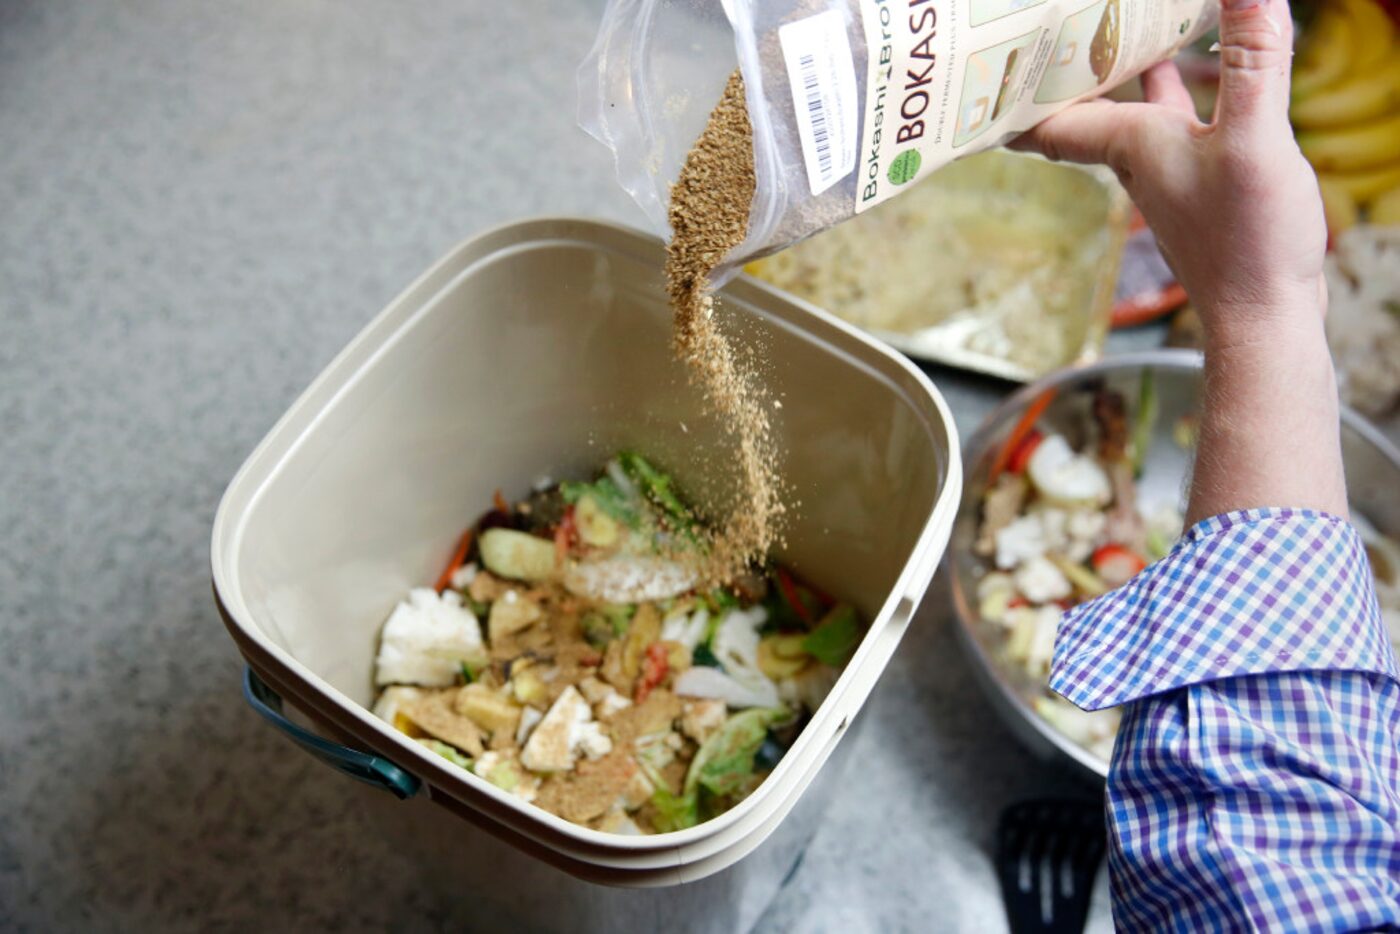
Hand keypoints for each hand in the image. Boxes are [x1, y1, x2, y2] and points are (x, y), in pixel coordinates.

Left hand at [1016, 0, 1347, 520]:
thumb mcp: (1254, 136)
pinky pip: (1179, 122)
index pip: (1051, 118)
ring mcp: (1174, 175)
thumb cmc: (1248, 243)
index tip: (985, 79)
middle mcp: (1141, 160)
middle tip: (1057, 31)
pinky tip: (1199, 68)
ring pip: (1137, 110)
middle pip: (1090, 106)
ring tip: (1127, 28)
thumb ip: (1253, 59)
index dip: (1015, 96)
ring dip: (1129, 73)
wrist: (1266, 318)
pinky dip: (1177, 90)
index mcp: (1132, 145)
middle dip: (1073, 70)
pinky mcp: (1209, 185)